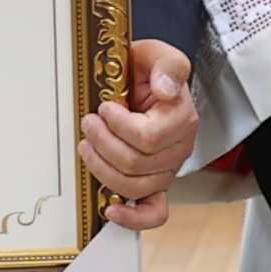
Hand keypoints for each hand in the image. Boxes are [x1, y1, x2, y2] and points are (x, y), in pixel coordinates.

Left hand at [78, 38, 198, 230]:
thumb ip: (169, 65)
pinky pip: (154, 212)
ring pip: (134, 187)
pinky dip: (134, 218)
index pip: (148, 138)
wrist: (144, 79)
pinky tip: (112, 210)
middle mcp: (179, 148)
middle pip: (136, 164)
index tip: (105, 108)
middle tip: (89, 124)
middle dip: (103, 144)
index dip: (118, 126)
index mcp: (181, 118)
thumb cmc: (147, 69)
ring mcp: (167, 168)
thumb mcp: (157, 53)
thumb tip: (166, 88)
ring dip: (103, 168)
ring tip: (88, 147)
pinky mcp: (155, 182)